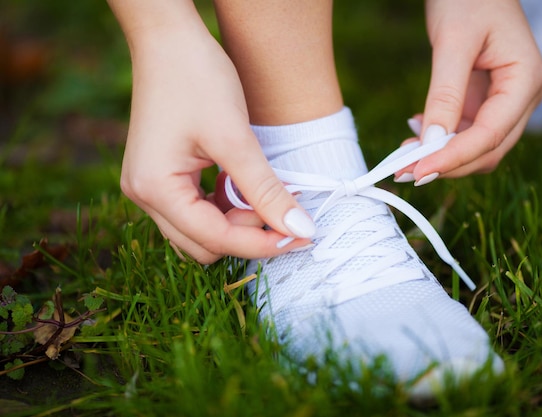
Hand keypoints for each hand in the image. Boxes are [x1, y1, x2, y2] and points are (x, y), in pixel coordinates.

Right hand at [111, 1, 313, 263]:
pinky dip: (224, 207)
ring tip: (267, 196)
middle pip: (204, 245)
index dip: (261, 243)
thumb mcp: (236, 138)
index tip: (302, 237)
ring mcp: (150, 187)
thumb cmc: (196, 77)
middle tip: (283, 212)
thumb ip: (266, 190)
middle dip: (246, 234)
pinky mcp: (162, 177)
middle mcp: (145, 195)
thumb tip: (301, 231)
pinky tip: (246, 187)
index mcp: (155, 188)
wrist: (169, 37)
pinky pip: (196, 210)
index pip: (215, 239)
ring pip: (201, 231)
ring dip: (237, 222)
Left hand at [395, 0, 541, 182]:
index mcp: (526, 80)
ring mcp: (507, 102)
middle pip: (488, 149)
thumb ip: (445, 94)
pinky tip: (418, 134)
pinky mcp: (488, 102)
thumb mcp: (453, 43)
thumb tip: (431, 143)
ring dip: (442, 157)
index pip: (490, 135)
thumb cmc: (469, 0)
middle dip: (446, 164)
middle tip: (404, 171)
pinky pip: (467, 133)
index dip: (454, 158)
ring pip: (477, 147)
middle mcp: (523, 97)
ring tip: (404, 155)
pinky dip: (442, 141)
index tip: (418, 171)